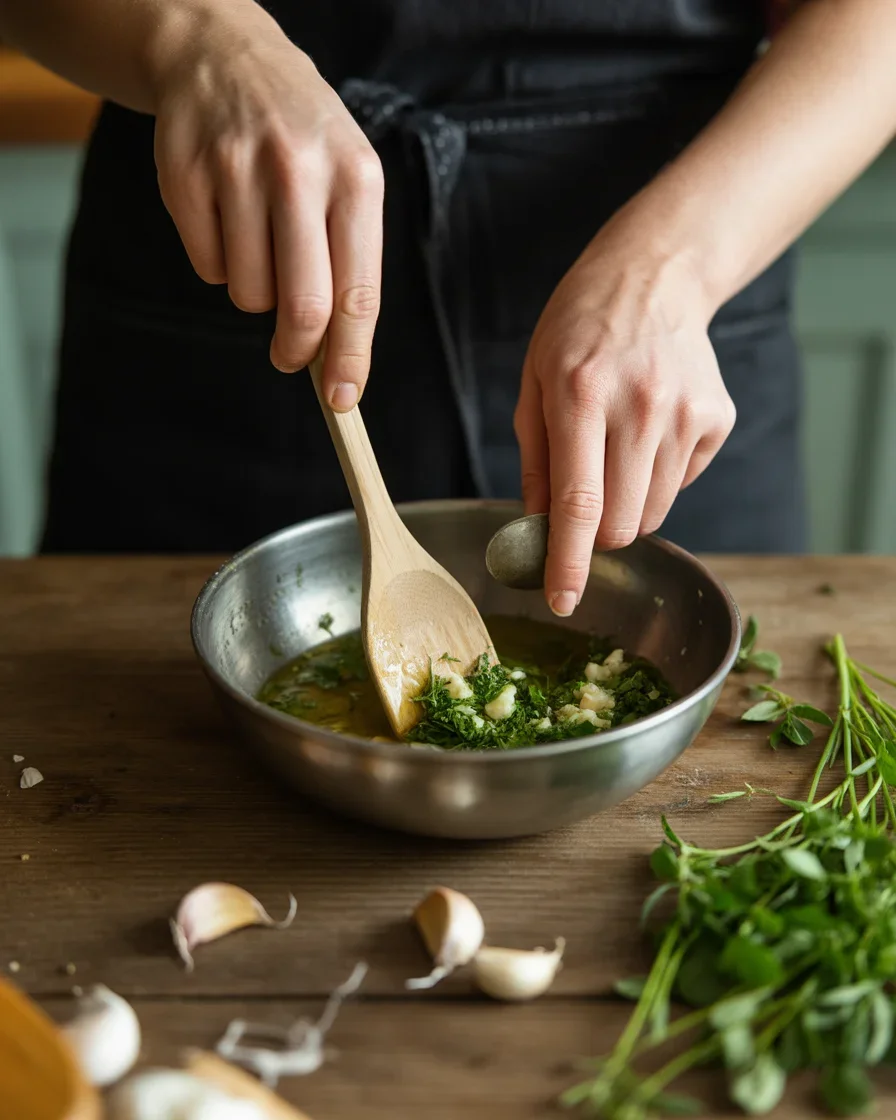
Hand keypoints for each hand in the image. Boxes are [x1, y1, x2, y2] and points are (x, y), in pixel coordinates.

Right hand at [151, 8, 382, 408]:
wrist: (225, 56)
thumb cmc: (304, 140)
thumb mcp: (349, 181)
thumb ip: (350, 264)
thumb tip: (339, 358)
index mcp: (356, 180)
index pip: (358, 294)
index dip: (351, 359)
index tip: (344, 400)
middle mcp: (299, 171)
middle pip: (301, 306)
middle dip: (297, 350)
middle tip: (291, 357)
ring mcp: (236, 170)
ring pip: (248, 293)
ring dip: (256, 292)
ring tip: (261, 242)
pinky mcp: (184, 176)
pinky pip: (206, 267)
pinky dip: (218, 263)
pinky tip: (227, 219)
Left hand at [514, 210, 735, 615]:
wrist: (654, 276)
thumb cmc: (579, 329)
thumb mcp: (534, 382)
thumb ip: (536, 460)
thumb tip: (537, 530)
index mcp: (581, 395)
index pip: (578, 503)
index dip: (567, 563)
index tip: (562, 602)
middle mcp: (640, 406)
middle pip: (620, 523)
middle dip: (593, 535)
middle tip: (582, 502)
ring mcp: (685, 412)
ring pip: (652, 514)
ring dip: (626, 507)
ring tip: (614, 452)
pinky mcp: (716, 418)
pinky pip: (680, 485)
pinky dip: (656, 478)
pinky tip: (646, 431)